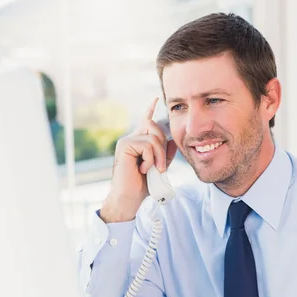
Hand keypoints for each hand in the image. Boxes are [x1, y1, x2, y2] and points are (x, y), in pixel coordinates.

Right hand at [100, 97, 177, 222]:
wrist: (129, 198)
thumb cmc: (142, 186)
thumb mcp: (159, 169)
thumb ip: (165, 155)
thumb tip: (171, 140)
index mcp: (139, 143)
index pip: (146, 122)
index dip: (150, 109)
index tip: (157, 98)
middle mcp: (132, 138)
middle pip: (155, 127)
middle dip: (163, 146)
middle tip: (161, 166)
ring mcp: (127, 141)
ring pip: (153, 137)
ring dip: (158, 156)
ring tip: (154, 170)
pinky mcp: (124, 145)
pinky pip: (146, 145)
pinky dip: (150, 159)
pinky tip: (143, 169)